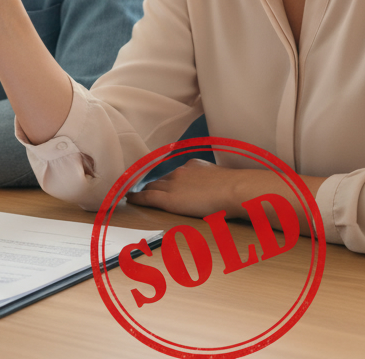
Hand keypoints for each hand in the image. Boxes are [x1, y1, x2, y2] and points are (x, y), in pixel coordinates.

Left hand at [127, 159, 252, 217]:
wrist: (235, 190)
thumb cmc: (236, 190)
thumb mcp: (223, 181)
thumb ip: (213, 184)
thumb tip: (216, 193)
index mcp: (193, 166)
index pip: (175, 174)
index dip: (167, 181)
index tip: (163, 186)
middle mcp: (180, 172)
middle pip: (160, 180)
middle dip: (152, 186)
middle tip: (142, 191)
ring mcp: (173, 184)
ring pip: (151, 187)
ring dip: (142, 191)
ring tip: (132, 195)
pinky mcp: (169, 198)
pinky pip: (147, 197)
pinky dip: (136, 198)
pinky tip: (129, 199)